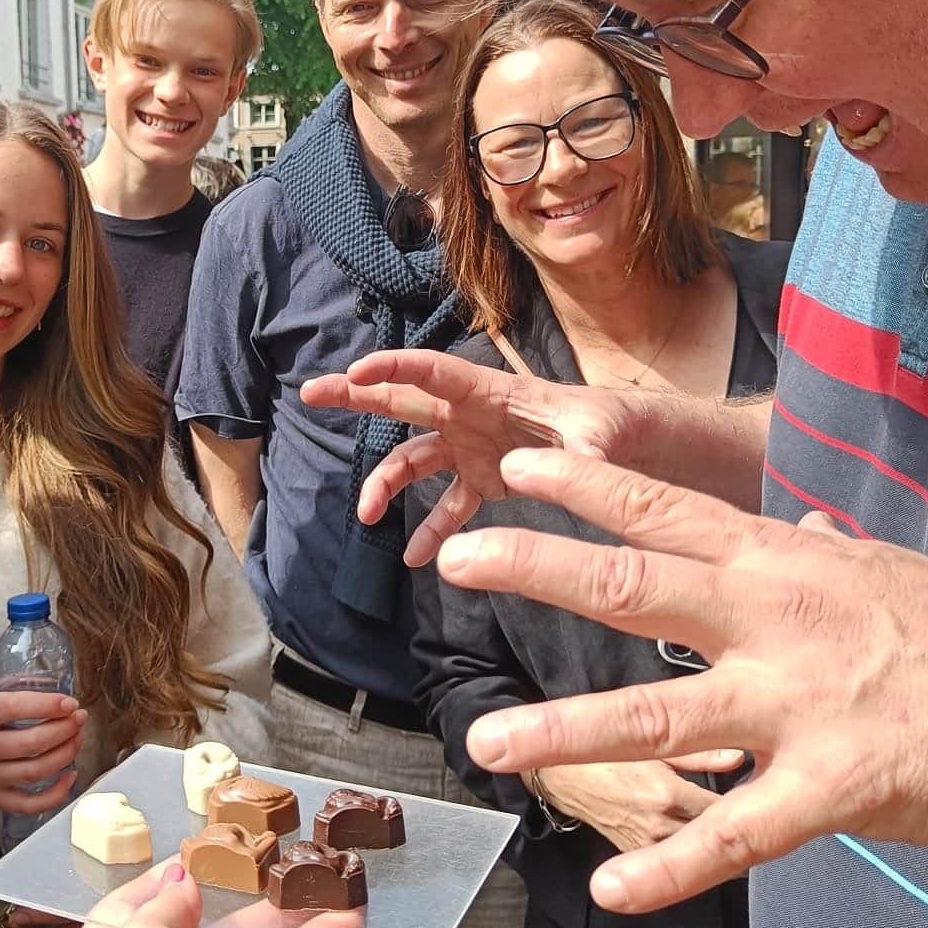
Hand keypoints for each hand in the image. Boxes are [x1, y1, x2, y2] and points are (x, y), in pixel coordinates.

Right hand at [0, 680, 86, 815]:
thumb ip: (8, 688)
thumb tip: (50, 685)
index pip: (12, 708)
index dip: (45, 705)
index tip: (69, 702)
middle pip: (30, 743)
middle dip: (63, 729)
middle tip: (79, 718)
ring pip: (34, 772)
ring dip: (65, 754)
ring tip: (77, 738)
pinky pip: (29, 804)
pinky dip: (55, 794)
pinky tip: (70, 776)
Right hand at [300, 349, 643, 564]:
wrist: (617, 445)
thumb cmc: (607, 424)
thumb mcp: (600, 434)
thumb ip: (587, 452)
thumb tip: (579, 473)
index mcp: (490, 392)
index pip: (434, 372)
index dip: (395, 368)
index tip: (356, 370)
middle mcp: (468, 416)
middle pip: (403, 402)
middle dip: (356, 396)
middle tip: (311, 392)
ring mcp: (469, 448)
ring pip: (412, 459)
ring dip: (384, 483)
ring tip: (365, 515)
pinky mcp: (480, 480)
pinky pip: (445, 506)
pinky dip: (430, 531)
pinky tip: (415, 559)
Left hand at [441, 448, 927, 912]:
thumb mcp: (884, 572)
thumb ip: (822, 554)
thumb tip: (799, 526)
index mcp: (786, 562)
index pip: (666, 512)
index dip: (587, 486)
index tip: (519, 464)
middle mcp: (779, 618)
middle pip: (636, 586)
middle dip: (539, 570)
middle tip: (455, 557)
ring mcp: (804, 703)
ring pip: (663, 713)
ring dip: (567, 728)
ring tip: (489, 743)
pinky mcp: (839, 787)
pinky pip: (738, 833)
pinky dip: (673, 865)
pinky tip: (615, 886)